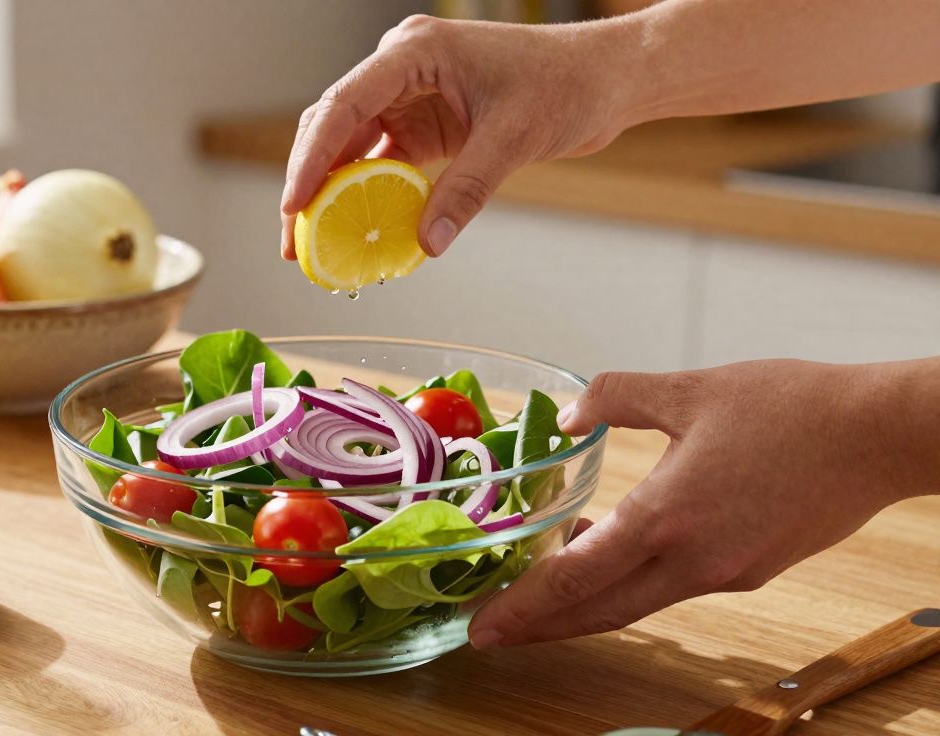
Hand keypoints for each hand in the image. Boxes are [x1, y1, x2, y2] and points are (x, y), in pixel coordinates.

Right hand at [279, 14, 636, 259]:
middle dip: (308, 184)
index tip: (294, 204)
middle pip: (333, 126)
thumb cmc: (566, 85)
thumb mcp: (514, 138)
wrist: (605, 79)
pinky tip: (355, 232)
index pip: (344, 103)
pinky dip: (366, 196)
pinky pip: (380, 161)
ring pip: (349, 146)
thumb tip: (426, 243)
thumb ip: (466, 190)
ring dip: (331, 195)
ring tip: (311, 246)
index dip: (311, 157)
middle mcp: (401, 68)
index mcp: (415, 52)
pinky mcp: (423, 122)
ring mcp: (409, 95)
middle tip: (293, 242)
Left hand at [468, 358, 936, 648]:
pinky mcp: (749, 569)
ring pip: (635, 602)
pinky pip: (671, 585)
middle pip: (599, 611)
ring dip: (584, 603)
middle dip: (540, 626)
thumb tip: (571, 415)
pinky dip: (630, 581)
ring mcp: (725, 572)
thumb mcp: (689, 389)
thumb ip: (616, 396)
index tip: (483, 626)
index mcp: (668, 517)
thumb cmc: (792, 408)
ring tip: (539, 592)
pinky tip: (610, 551)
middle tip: (492, 633)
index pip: (577, 578)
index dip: (524, 607)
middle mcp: (694, 560)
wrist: (878, 435)